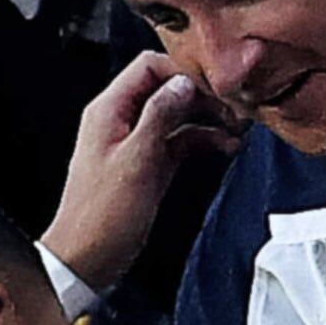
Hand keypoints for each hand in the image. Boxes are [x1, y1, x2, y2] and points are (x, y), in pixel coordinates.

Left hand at [41, 52, 237, 294]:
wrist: (87, 258)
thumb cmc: (101, 216)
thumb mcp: (136, 160)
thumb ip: (159, 116)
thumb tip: (182, 84)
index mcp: (108, 110)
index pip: (149, 66)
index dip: (184, 71)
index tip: (215, 87)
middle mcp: (121, 119)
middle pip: (168, 88)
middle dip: (203, 95)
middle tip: (235, 109)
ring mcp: (136, 141)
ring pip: (178, 114)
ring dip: (208, 118)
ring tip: (238, 128)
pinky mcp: (149, 163)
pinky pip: (180, 140)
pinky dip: (203, 140)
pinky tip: (226, 146)